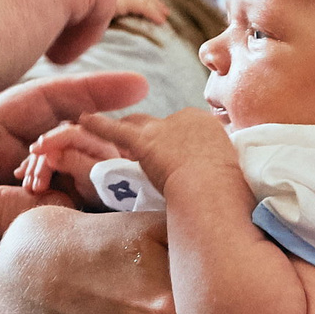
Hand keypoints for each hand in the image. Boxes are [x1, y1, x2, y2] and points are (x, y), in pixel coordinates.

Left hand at [0, 70, 147, 313]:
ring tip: (128, 201)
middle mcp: (11, 165)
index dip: (91, 93)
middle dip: (102, 152)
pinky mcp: (32, 245)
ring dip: (105, 195)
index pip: (45, 103)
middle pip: (74, 146)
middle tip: (126, 166)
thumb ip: (0, 208)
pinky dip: (96, 233)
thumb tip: (61, 205)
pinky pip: (72, 233)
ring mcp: (25, 205)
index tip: (136, 87)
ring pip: (81, 191)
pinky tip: (118, 233)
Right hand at [18, 119, 120, 206]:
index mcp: (97, 140)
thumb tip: (50, 154)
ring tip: (27, 185)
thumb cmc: (112, 190)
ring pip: (49, 150)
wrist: (122, 199)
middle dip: (40, 161)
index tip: (34, 150)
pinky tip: (21, 175)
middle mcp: (85, 140)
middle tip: (32, 184)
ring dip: (35, 166)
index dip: (51, 140)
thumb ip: (75, 163)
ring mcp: (75, 148)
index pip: (70, 134)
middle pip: (56, 142)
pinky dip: (35, 166)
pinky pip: (48, 157)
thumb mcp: (95, 179)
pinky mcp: (67, 158)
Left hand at [82, 108, 238, 196]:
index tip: (170, 155)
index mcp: (206, 127)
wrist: (214, 189)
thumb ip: (217, 177)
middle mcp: (184, 120)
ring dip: (123, 129)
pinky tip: (83, 120)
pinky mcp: (144, 142)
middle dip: (151, 134)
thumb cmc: (227, 193)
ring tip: (105, 132)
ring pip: (135, 123)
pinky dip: (98, 125)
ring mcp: (163, 128)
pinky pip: (115, 131)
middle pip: (160, 124)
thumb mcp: (230, 179)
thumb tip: (218, 192)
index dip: (173, 142)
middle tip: (143, 146)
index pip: (183, 129)